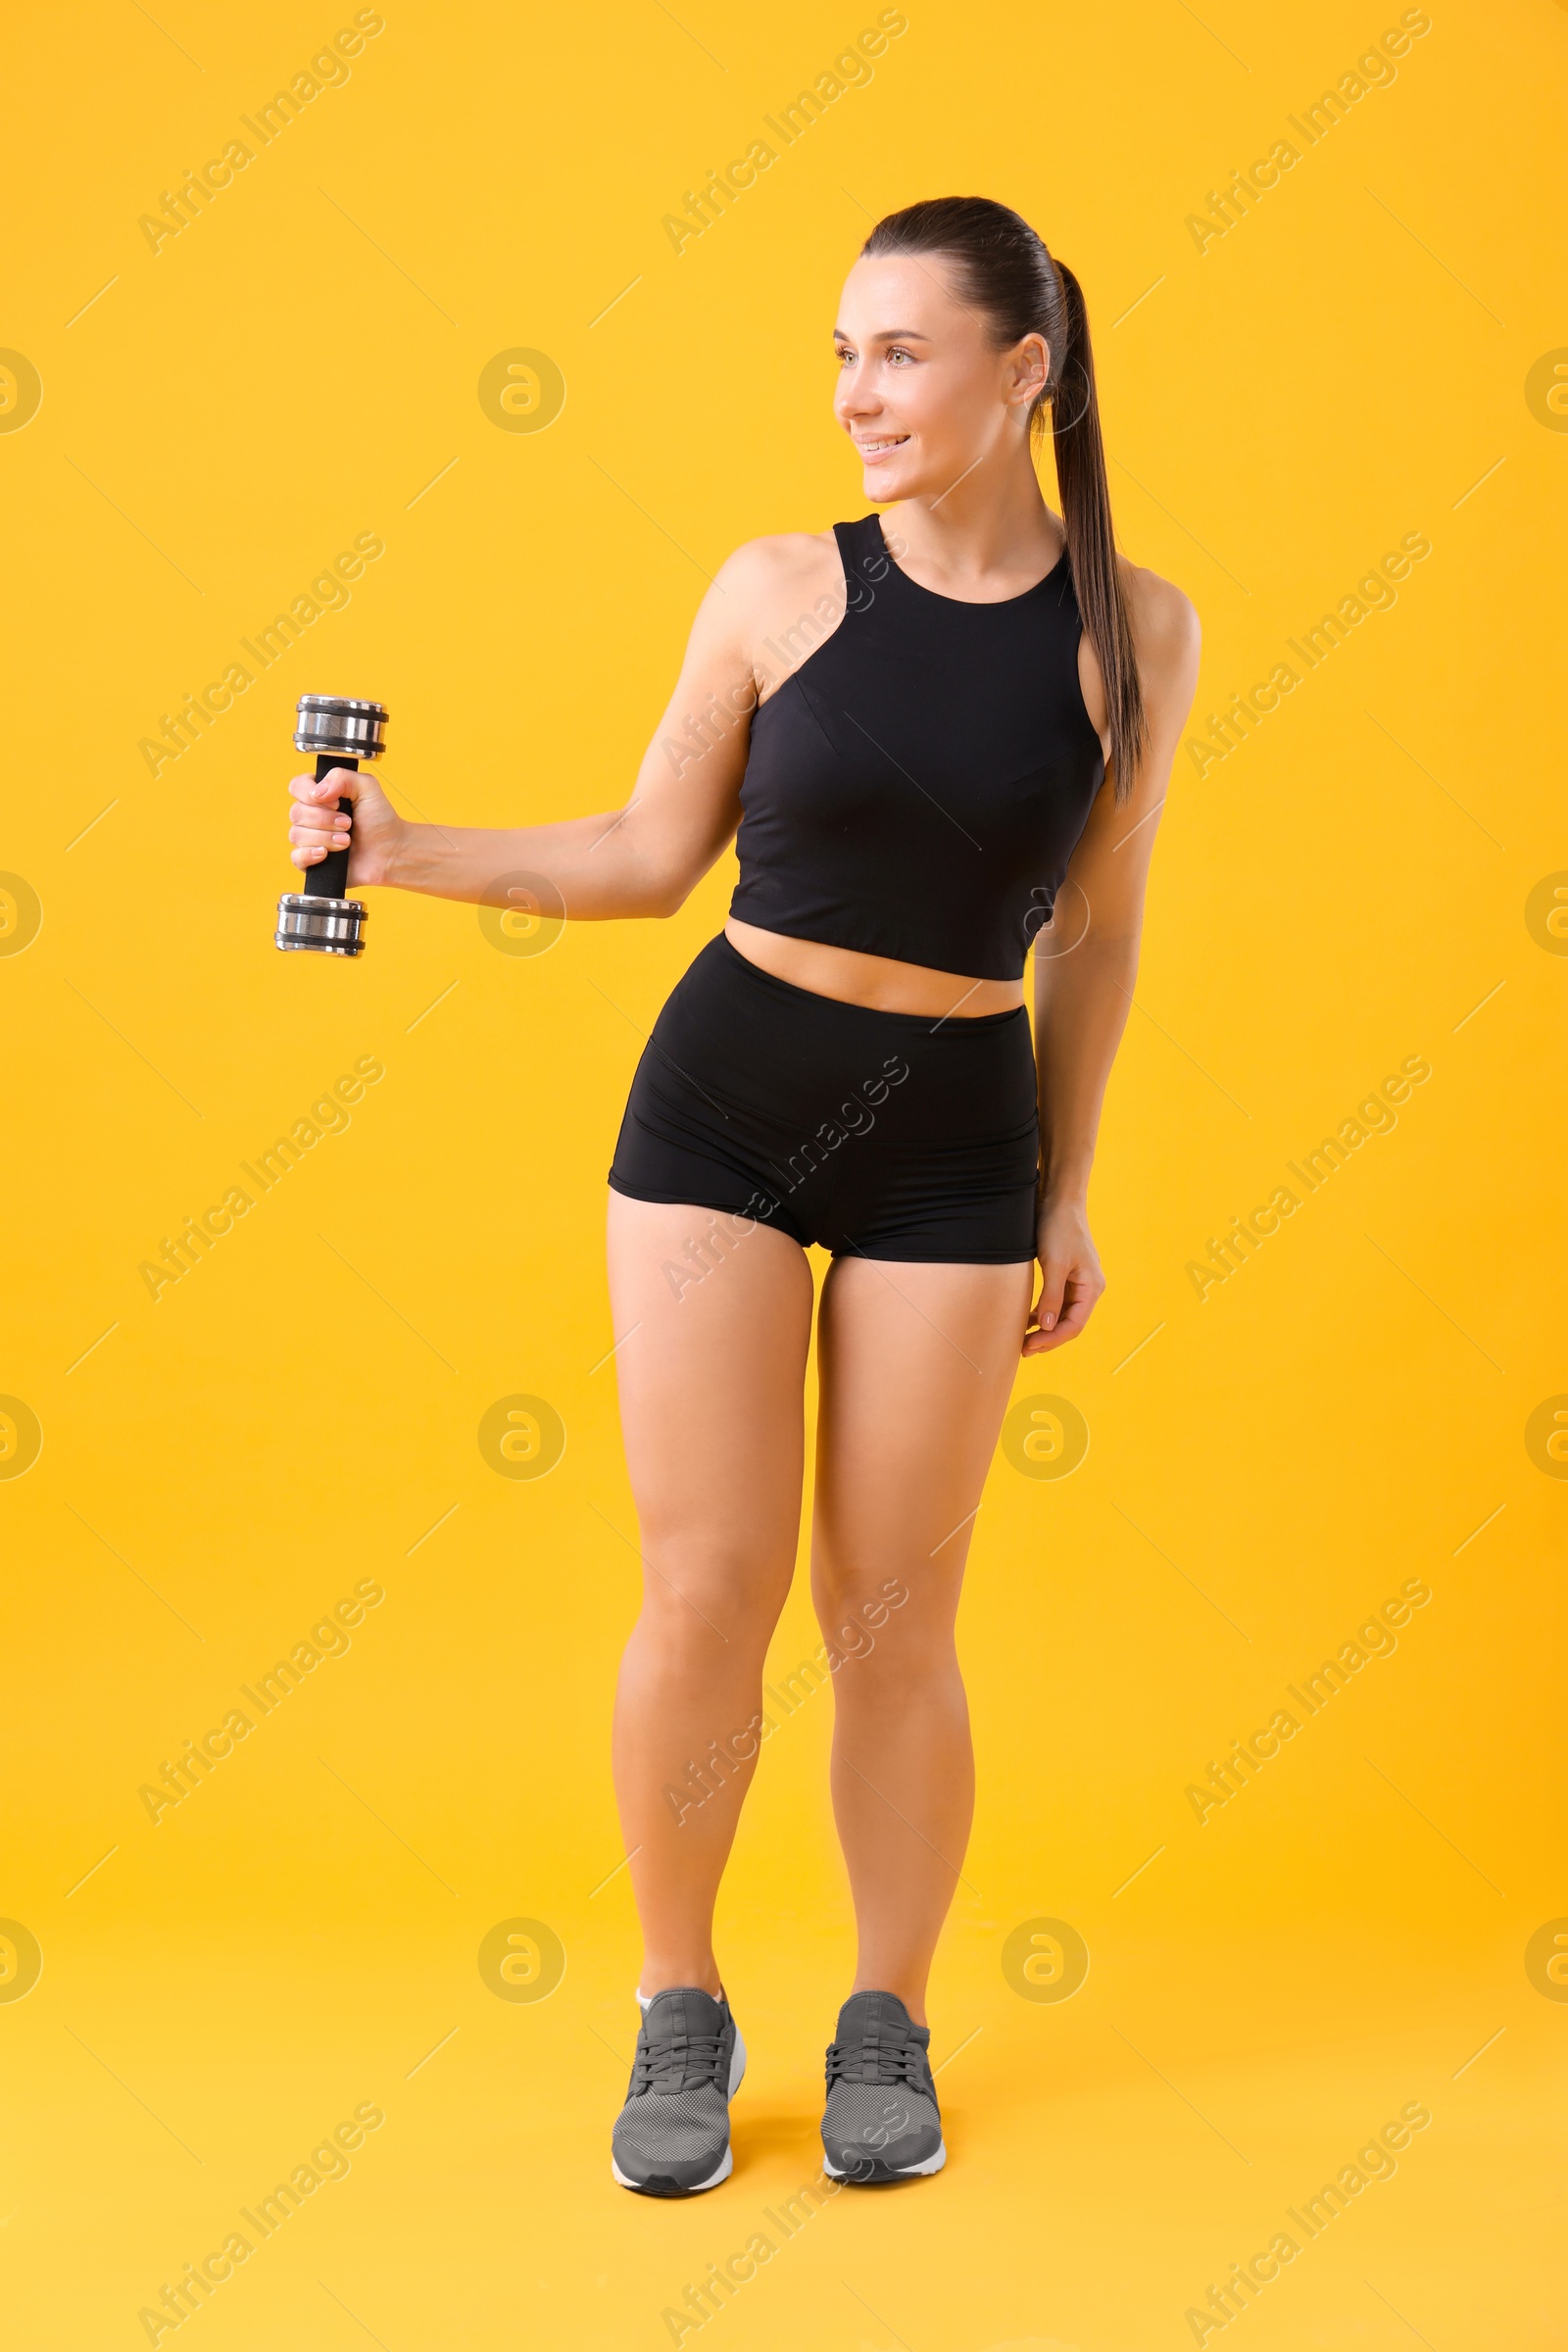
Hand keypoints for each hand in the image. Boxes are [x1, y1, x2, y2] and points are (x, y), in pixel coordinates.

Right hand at [287, 765, 406, 887]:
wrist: (391, 851)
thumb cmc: (380, 820)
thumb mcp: (367, 787)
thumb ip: (342, 776)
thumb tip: (316, 792)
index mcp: (321, 796)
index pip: (297, 786)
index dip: (310, 794)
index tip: (336, 803)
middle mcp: (311, 816)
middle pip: (296, 812)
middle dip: (325, 819)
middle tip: (348, 824)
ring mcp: (310, 839)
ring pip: (297, 835)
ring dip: (325, 838)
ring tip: (346, 841)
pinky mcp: (311, 861)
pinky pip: (296, 857)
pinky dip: (310, 855)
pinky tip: (326, 854)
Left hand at [1022, 1193, 1104, 1354]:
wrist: (1059, 1201)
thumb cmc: (1059, 1229)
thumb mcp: (1055, 1264)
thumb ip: (1052, 1296)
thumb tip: (1048, 1327)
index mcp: (1092, 1287)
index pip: (1074, 1325)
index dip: (1052, 1339)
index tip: (1030, 1346)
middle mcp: (1089, 1288)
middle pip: (1069, 1324)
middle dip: (1048, 1338)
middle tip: (1024, 1349)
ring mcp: (1078, 1283)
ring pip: (1062, 1315)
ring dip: (1045, 1329)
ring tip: (1024, 1340)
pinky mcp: (1066, 1276)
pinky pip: (1056, 1303)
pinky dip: (1043, 1314)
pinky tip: (1028, 1320)